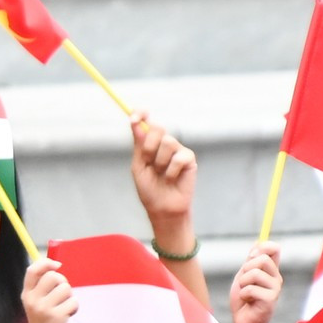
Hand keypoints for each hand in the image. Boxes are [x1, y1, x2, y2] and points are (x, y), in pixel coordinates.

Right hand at [21, 260, 75, 322]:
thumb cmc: (45, 322)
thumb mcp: (37, 303)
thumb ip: (42, 285)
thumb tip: (56, 265)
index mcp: (27, 295)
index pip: (32, 270)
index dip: (46, 263)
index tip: (57, 265)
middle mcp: (33, 300)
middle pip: (53, 276)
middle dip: (62, 283)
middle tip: (61, 295)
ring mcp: (44, 309)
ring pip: (66, 288)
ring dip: (70, 297)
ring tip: (63, 308)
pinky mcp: (57, 316)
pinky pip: (73, 301)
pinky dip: (74, 308)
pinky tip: (67, 316)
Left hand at [130, 111, 196, 231]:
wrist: (162, 208)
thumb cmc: (149, 189)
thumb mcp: (139, 166)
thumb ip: (139, 145)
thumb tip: (137, 123)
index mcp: (149, 144)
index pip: (146, 122)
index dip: (140, 114)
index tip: (133, 117)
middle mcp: (164, 144)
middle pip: (157, 128)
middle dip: (149, 146)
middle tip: (148, 162)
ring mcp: (177, 149)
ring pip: (168, 142)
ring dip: (159, 162)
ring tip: (161, 174)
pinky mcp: (189, 158)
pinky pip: (178, 157)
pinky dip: (171, 171)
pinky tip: (171, 179)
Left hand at [230, 243, 281, 322]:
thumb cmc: (243, 301)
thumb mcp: (243, 277)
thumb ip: (250, 262)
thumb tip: (258, 243)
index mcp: (271, 270)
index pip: (274, 248)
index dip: (262, 248)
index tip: (251, 257)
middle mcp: (276, 277)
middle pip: (262, 259)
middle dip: (245, 269)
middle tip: (244, 282)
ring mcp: (275, 288)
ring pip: (254, 273)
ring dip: (242, 284)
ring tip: (245, 294)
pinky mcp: (271, 300)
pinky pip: (251, 289)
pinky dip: (243, 295)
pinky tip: (248, 302)